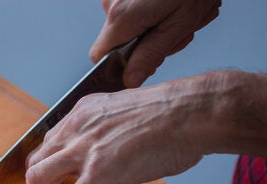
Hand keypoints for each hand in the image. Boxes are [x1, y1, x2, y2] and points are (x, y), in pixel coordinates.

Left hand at [25, 77, 211, 183]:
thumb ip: (108, 136)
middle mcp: (76, 128)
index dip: (44, 169)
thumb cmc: (175, 116)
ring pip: (38, 181)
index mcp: (83, 113)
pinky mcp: (99, 169)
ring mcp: (84, 149)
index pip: (48, 143)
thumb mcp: (126, 117)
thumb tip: (108, 159)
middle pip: (34, 162)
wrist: (192, 112)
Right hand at [90, 0, 220, 86]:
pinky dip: (153, 9)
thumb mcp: (179, 24)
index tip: (143, 59)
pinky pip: (133, 7)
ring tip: (179, 12)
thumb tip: (130, 80)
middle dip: (146, 41)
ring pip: (127, 23)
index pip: (100, 56)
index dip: (121, 63)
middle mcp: (112, 2)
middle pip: (117, 39)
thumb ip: (151, 55)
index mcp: (121, 17)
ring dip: (154, 24)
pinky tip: (172, 3)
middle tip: (175, 31)